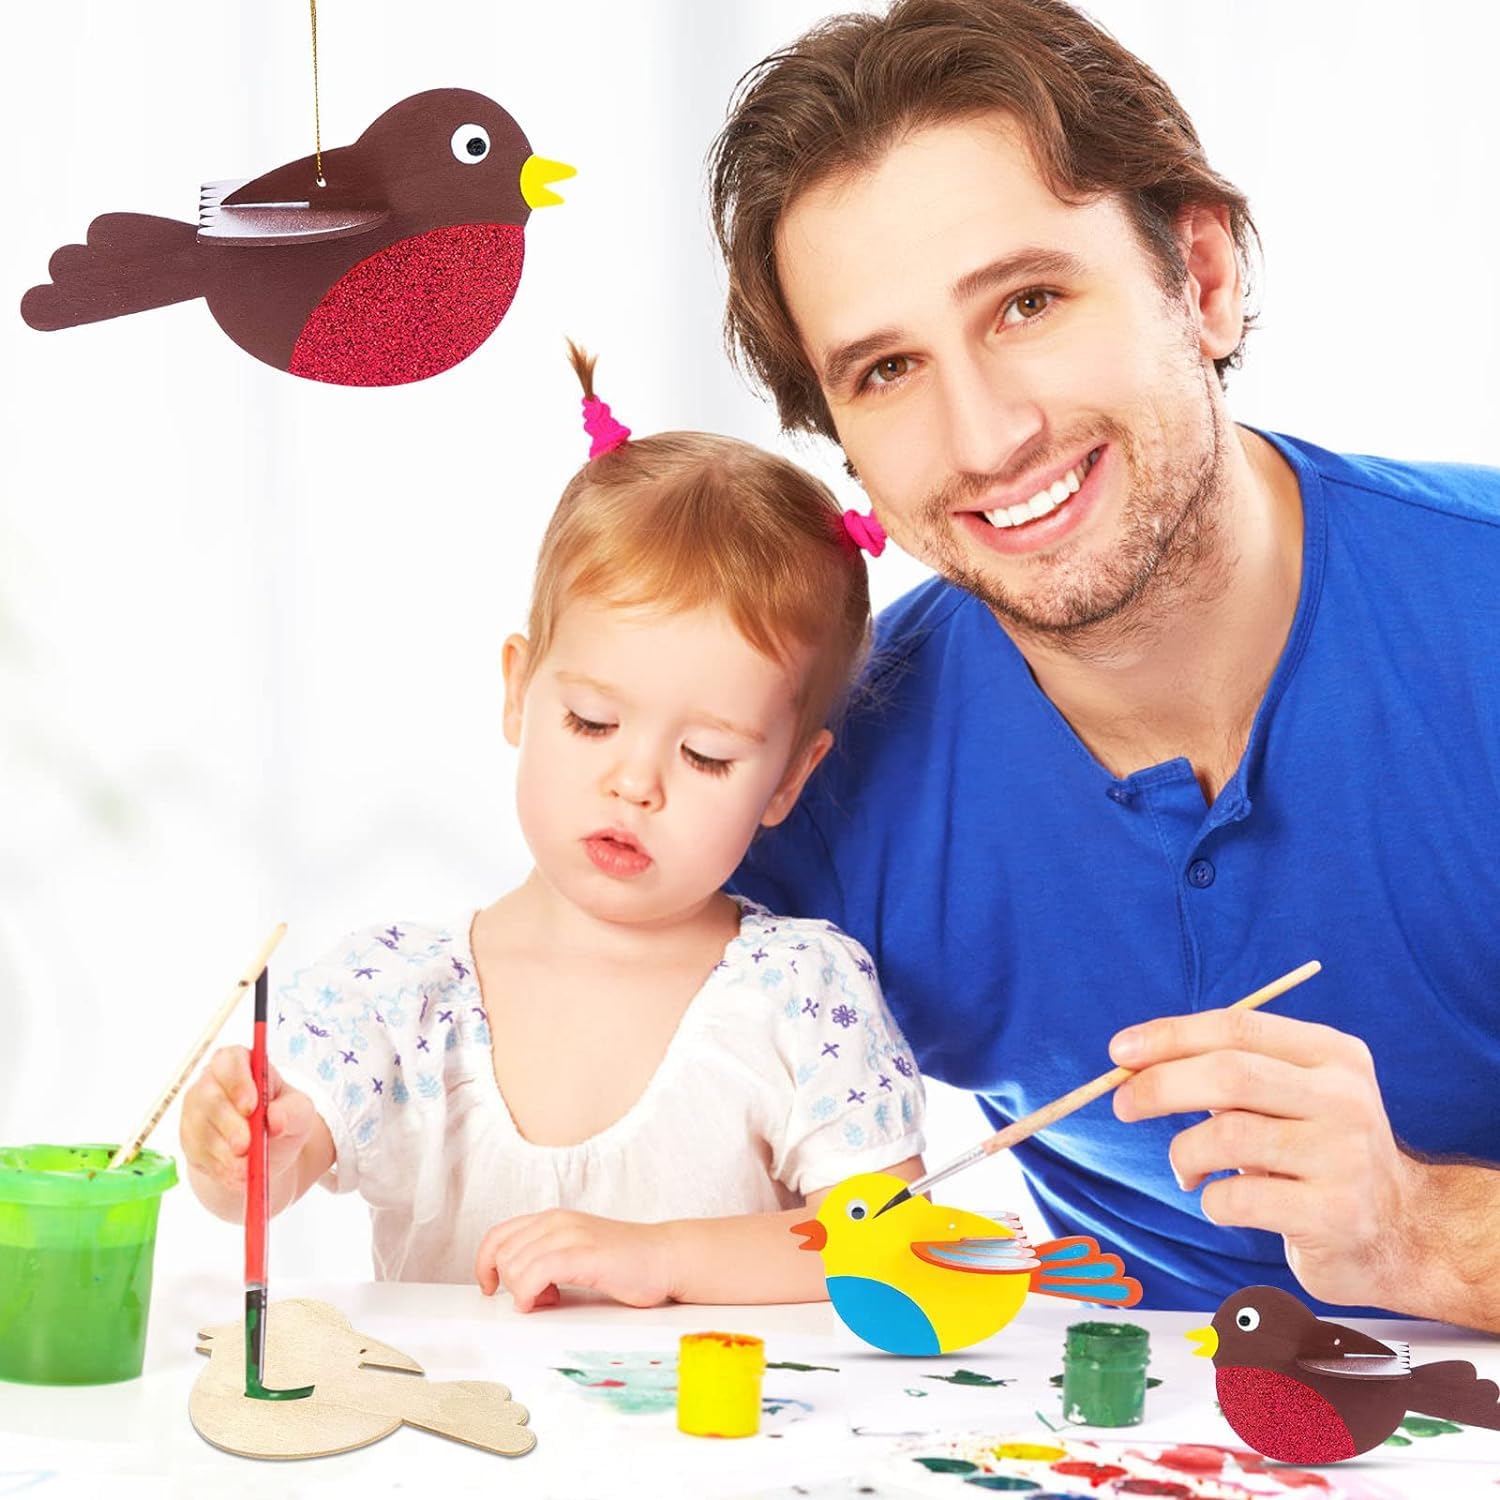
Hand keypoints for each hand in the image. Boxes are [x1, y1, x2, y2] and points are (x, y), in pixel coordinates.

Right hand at [179, 1044, 318, 1192]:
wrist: (265, 1152)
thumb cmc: (284, 1119)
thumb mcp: (300, 1112)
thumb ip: (292, 1111)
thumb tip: (275, 1119)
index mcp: (240, 1063)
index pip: (229, 1061)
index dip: (237, 1082)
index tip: (251, 1107)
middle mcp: (212, 1082)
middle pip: (209, 1097)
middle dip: (229, 1124)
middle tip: (246, 1146)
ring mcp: (195, 1110)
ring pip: (200, 1128)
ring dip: (224, 1151)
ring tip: (247, 1167)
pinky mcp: (189, 1138)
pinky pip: (197, 1152)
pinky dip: (218, 1166)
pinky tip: (236, 1173)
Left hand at [474, 1210, 676, 1311]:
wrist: (666, 1257)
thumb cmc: (626, 1263)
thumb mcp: (577, 1254)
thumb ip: (547, 1262)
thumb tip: (521, 1290)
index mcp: (553, 1219)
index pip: (498, 1234)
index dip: (484, 1263)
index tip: (491, 1288)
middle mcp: (557, 1221)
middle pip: (502, 1253)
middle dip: (510, 1284)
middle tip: (539, 1298)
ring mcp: (570, 1235)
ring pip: (514, 1264)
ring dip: (522, 1291)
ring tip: (551, 1299)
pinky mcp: (583, 1254)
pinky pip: (535, 1273)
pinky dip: (530, 1293)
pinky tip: (547, 1301)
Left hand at [1109, 1008, 1419, 1308]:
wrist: (1399, 1231)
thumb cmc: (1314, 1151)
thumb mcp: (1288, 1095)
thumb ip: (1227, 1072)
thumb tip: (1132, 1061)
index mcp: (1332, 1053)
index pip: (1237, 1028)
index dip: (1170, 1036)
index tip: (1118, 1052)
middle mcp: (1345, 1098)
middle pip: (1229, 1076)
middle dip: (1159, 1086)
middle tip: (1121, 1105)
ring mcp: (1345, 1157)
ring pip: (1226, 1136)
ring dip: (1183, 1153)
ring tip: (1186, 1169)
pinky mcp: (1335, 1214)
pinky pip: (1237, 1199)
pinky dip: (1209, 1200)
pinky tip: (1221, 1204)